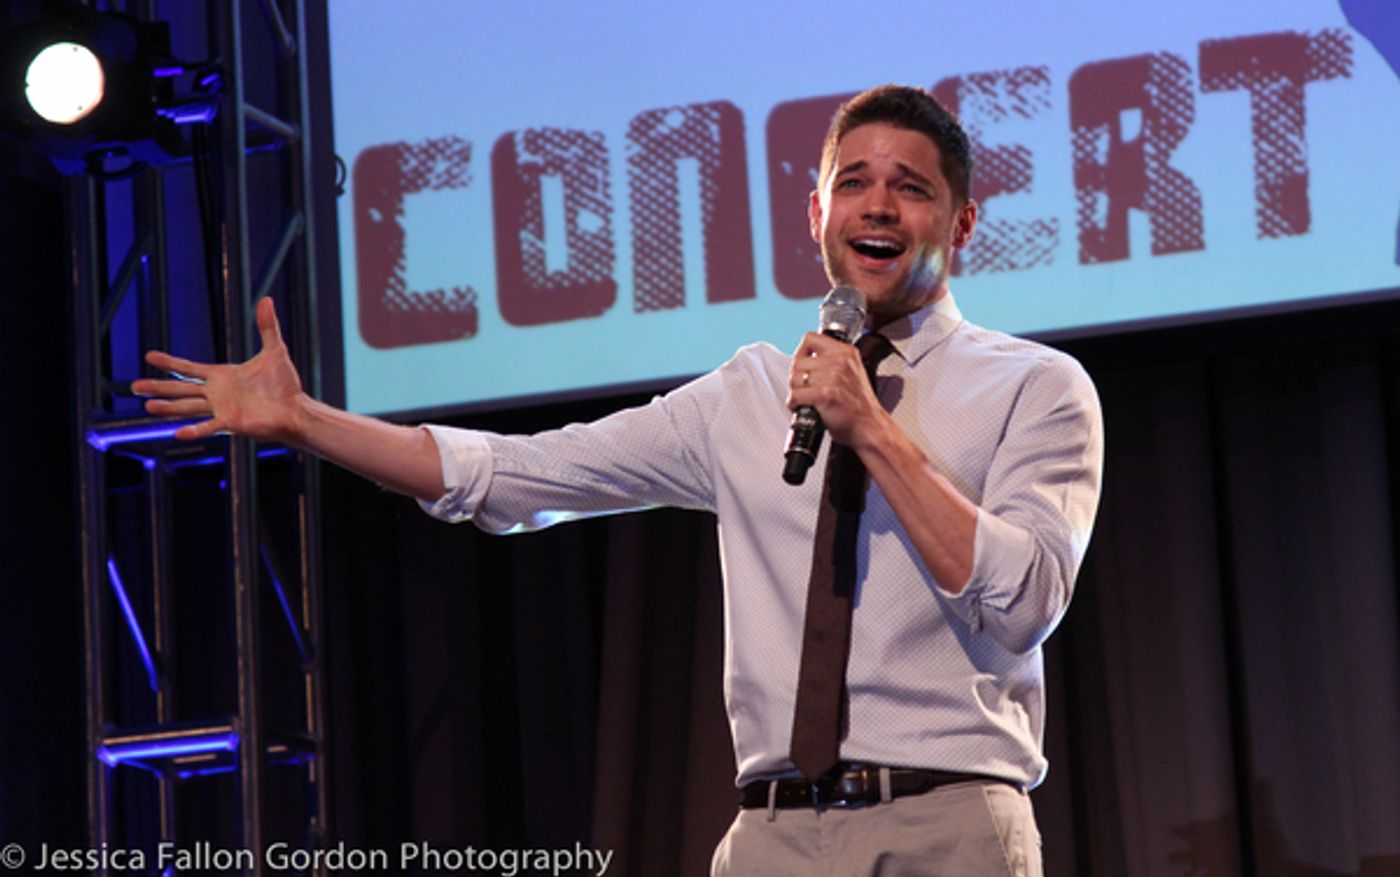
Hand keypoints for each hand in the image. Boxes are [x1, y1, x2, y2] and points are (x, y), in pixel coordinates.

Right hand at [132, 297, 306, 443]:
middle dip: (158, 387)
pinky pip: (208, 426)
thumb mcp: (275, 350)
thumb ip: (267, 327)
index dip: (169, 362)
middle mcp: (217, 393)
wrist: (296, 409)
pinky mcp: (231, 422)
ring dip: (168, 407)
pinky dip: (194, 430)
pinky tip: (177, 433)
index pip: (189, 368)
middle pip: (181, 389)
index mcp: (222, 376)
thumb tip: (266, 299)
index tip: (149, 356)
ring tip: (148, 405)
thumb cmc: (285, 385)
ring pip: (188, 407)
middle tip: (134, 386)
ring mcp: (222, 408)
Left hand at [786, 332, 885, 447]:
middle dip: (797, 378)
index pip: (810, 338)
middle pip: (798, 362)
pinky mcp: (825, 394)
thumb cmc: (859, 405)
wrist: (870, 426)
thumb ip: (832, 360)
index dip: (801, 353)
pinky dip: (794, 404)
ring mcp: (833, 377)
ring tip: (807, 398)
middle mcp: (840, 361)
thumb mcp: (852, 371)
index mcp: (846, 352)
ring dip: (796, 391)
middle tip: (805, 389)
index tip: (803, 364)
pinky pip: (795, 395)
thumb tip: (805, 358)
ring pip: (794, 379)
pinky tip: (804, 407)